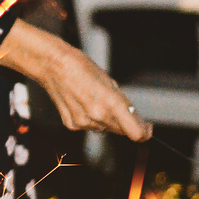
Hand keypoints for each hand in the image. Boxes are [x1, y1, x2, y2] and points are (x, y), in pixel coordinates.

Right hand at [0, 21, 149, 140]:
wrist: (51, 64)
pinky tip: (81, 102)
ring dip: (106, 119)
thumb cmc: (82, 67)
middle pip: (121, 130)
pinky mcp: (71, 124)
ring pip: (105, 129)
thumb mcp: (109, 82)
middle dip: (125, 122)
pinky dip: (90, 118)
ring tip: (94, 98)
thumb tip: (132, 119)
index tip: (147, 128)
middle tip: (118, 105)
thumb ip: (122, 103)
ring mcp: (83, 123)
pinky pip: (89, 126)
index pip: (136, 133)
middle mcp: (98, 117)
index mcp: (111, 103)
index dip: (144, 133)